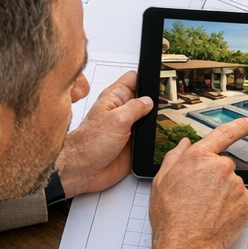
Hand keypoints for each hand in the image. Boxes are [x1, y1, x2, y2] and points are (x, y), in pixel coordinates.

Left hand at [56, 71, 152, 197]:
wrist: (83, 171)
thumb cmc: (89, 144)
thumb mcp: (117, 120)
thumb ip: (136, 107)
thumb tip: (150, 100)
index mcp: (115, 98)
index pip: (135, 79)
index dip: (147, 77)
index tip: (160, 81)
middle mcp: (123, 111)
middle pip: (146, 98)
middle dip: (156, 100)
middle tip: (165, 104)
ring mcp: (129, 127)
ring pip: (150, 118)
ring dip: (155, 121)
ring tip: (161, 122)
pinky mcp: (133, 143)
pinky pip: (149, 137)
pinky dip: (154, 137)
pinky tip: (158, 137)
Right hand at [148, 117, 247, 248]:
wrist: (184, 245)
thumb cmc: (171, 217)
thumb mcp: (161, 181)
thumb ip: (175, 157)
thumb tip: (185, 144)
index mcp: (199, 158)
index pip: (224, 134)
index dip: (239, 126)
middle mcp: (221, 167)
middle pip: (224, 167)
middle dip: (215, 179)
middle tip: (200, 197)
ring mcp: (236, 185)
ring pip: (233, 185)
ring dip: (224, 195)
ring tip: (206, 210)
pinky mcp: (246, 203)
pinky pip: (241, 201)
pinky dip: (232, 208)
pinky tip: (218, 217)